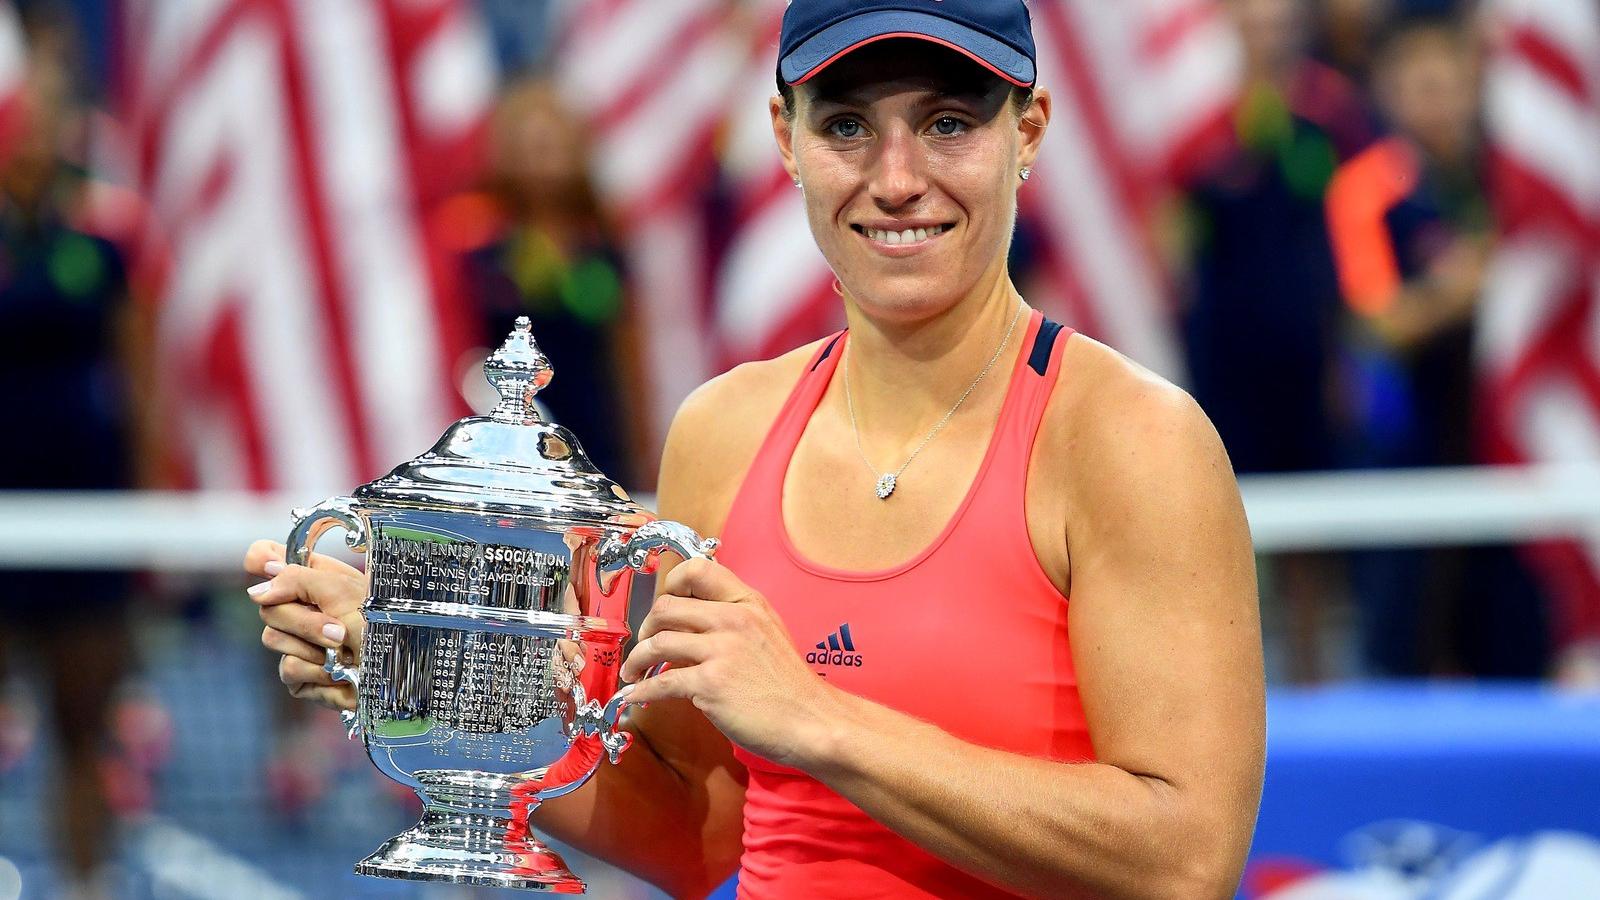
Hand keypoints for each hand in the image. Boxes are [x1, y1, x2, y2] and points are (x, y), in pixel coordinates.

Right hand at [243, 540, 365, 710]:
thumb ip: (298, 580)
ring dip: (314, 648)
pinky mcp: (299, 674)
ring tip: (346, 654)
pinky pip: (288, 669)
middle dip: (304, 622)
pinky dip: (318, 673)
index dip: (260, 560)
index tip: (268, 569)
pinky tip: (340, 674)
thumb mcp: (343, 592)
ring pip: (272, 638)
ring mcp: (297, 641)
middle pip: (266, 605)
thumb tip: (256, 591)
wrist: (399, 671)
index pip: (266, 557)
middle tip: (339, 631)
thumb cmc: (382, 626)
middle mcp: (301, 606)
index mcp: (314, 576)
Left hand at [621, 558, 843, 769]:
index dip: (672, 583)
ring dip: (637, 659)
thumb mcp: (768, 632)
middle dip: (646, 627)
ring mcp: (722, 650)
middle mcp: (733, 619)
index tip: (663, 604)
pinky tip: (634, 696)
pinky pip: (661, 682)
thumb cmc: (789, 684)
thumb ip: (735, 618)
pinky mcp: (711, 684)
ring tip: (633, 671)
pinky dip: (641, 690)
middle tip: (643, 644)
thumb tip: (694, 619)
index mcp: (747, 602)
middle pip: (667, 606)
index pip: (698, 569)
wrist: (810, 719)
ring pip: (658, 642)